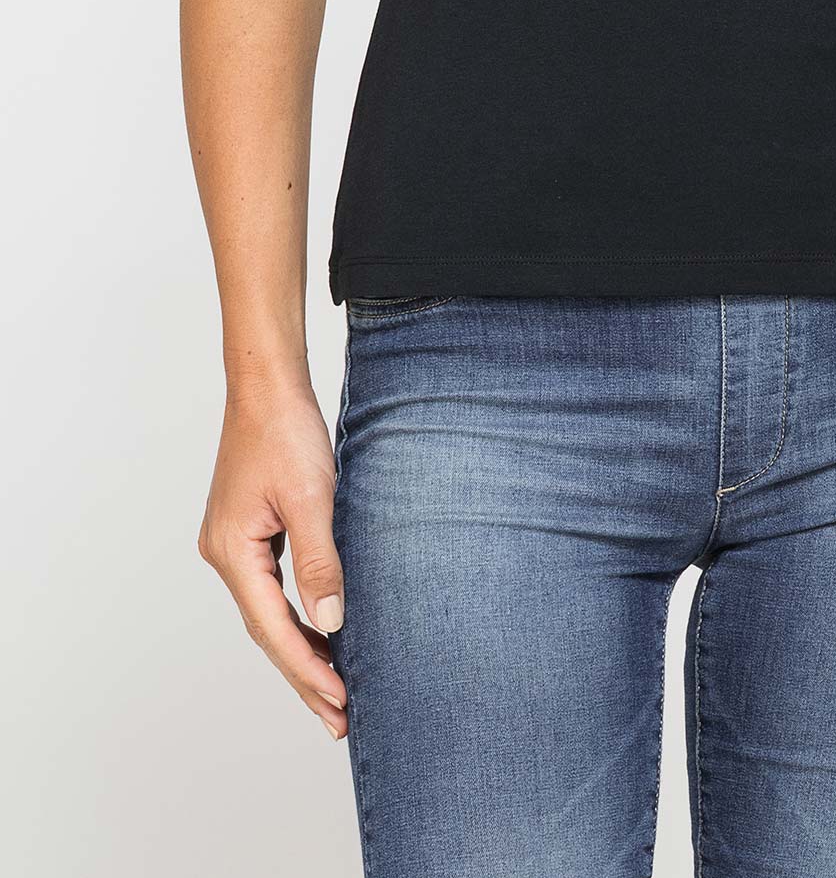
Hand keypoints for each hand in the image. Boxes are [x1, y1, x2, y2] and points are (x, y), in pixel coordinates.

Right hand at [198, 379, 347, 736]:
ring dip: (301, 649)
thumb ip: (320, 561)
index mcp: (233, 552)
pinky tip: (322, 632)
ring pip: (269, 613)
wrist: (267, 386)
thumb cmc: (287, 432)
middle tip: (340, 720)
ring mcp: (234, 544)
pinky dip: (297, 616)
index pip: (273, 628)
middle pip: (266, 630)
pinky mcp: (248, 532)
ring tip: (336, 691)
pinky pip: (272, 589)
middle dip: (303, 675)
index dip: (308, 668)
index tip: (341, 702)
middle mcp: (225, 555)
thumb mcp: (312, 498)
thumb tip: (331, 623)